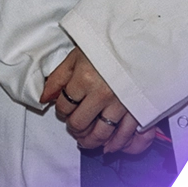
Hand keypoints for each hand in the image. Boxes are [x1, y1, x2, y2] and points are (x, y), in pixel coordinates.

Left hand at [41, 49, 158, 156]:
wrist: (143, 41)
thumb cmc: (109, 45)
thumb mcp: (78, 54)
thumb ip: (59, 77)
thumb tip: (44, 97)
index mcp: (85, 78)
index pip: (64, 106)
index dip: (61, 112)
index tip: (63, 111)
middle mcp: (103, 94)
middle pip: (80, 124)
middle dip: (74, 128)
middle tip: (74, 127)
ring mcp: (122, 104)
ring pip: (101, 134)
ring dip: (91, 141)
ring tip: (86, 140)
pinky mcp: (140, 110)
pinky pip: (127, 135)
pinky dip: (117, 144)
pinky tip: (109, 146)